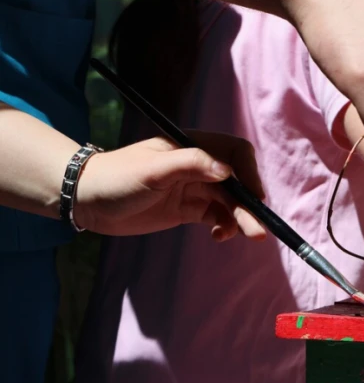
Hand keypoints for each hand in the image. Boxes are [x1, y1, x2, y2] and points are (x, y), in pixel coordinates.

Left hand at [73, 132, 266, 241]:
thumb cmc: (116, 177)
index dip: (248, 172)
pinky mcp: (189, 209)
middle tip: (259, 229)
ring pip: (230, 203)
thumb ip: (191, 165)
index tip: (253, 195)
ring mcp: (195, 188)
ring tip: (247, 236)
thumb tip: (228, 172)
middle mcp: (199, 166)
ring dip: (240, 219)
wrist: (86, 201)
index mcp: (193, 146)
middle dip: (249, 205)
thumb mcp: (153, 169)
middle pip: (236, 183)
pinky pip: (218, 217)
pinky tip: (218, 236)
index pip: (235, 153)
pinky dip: (224, 226)